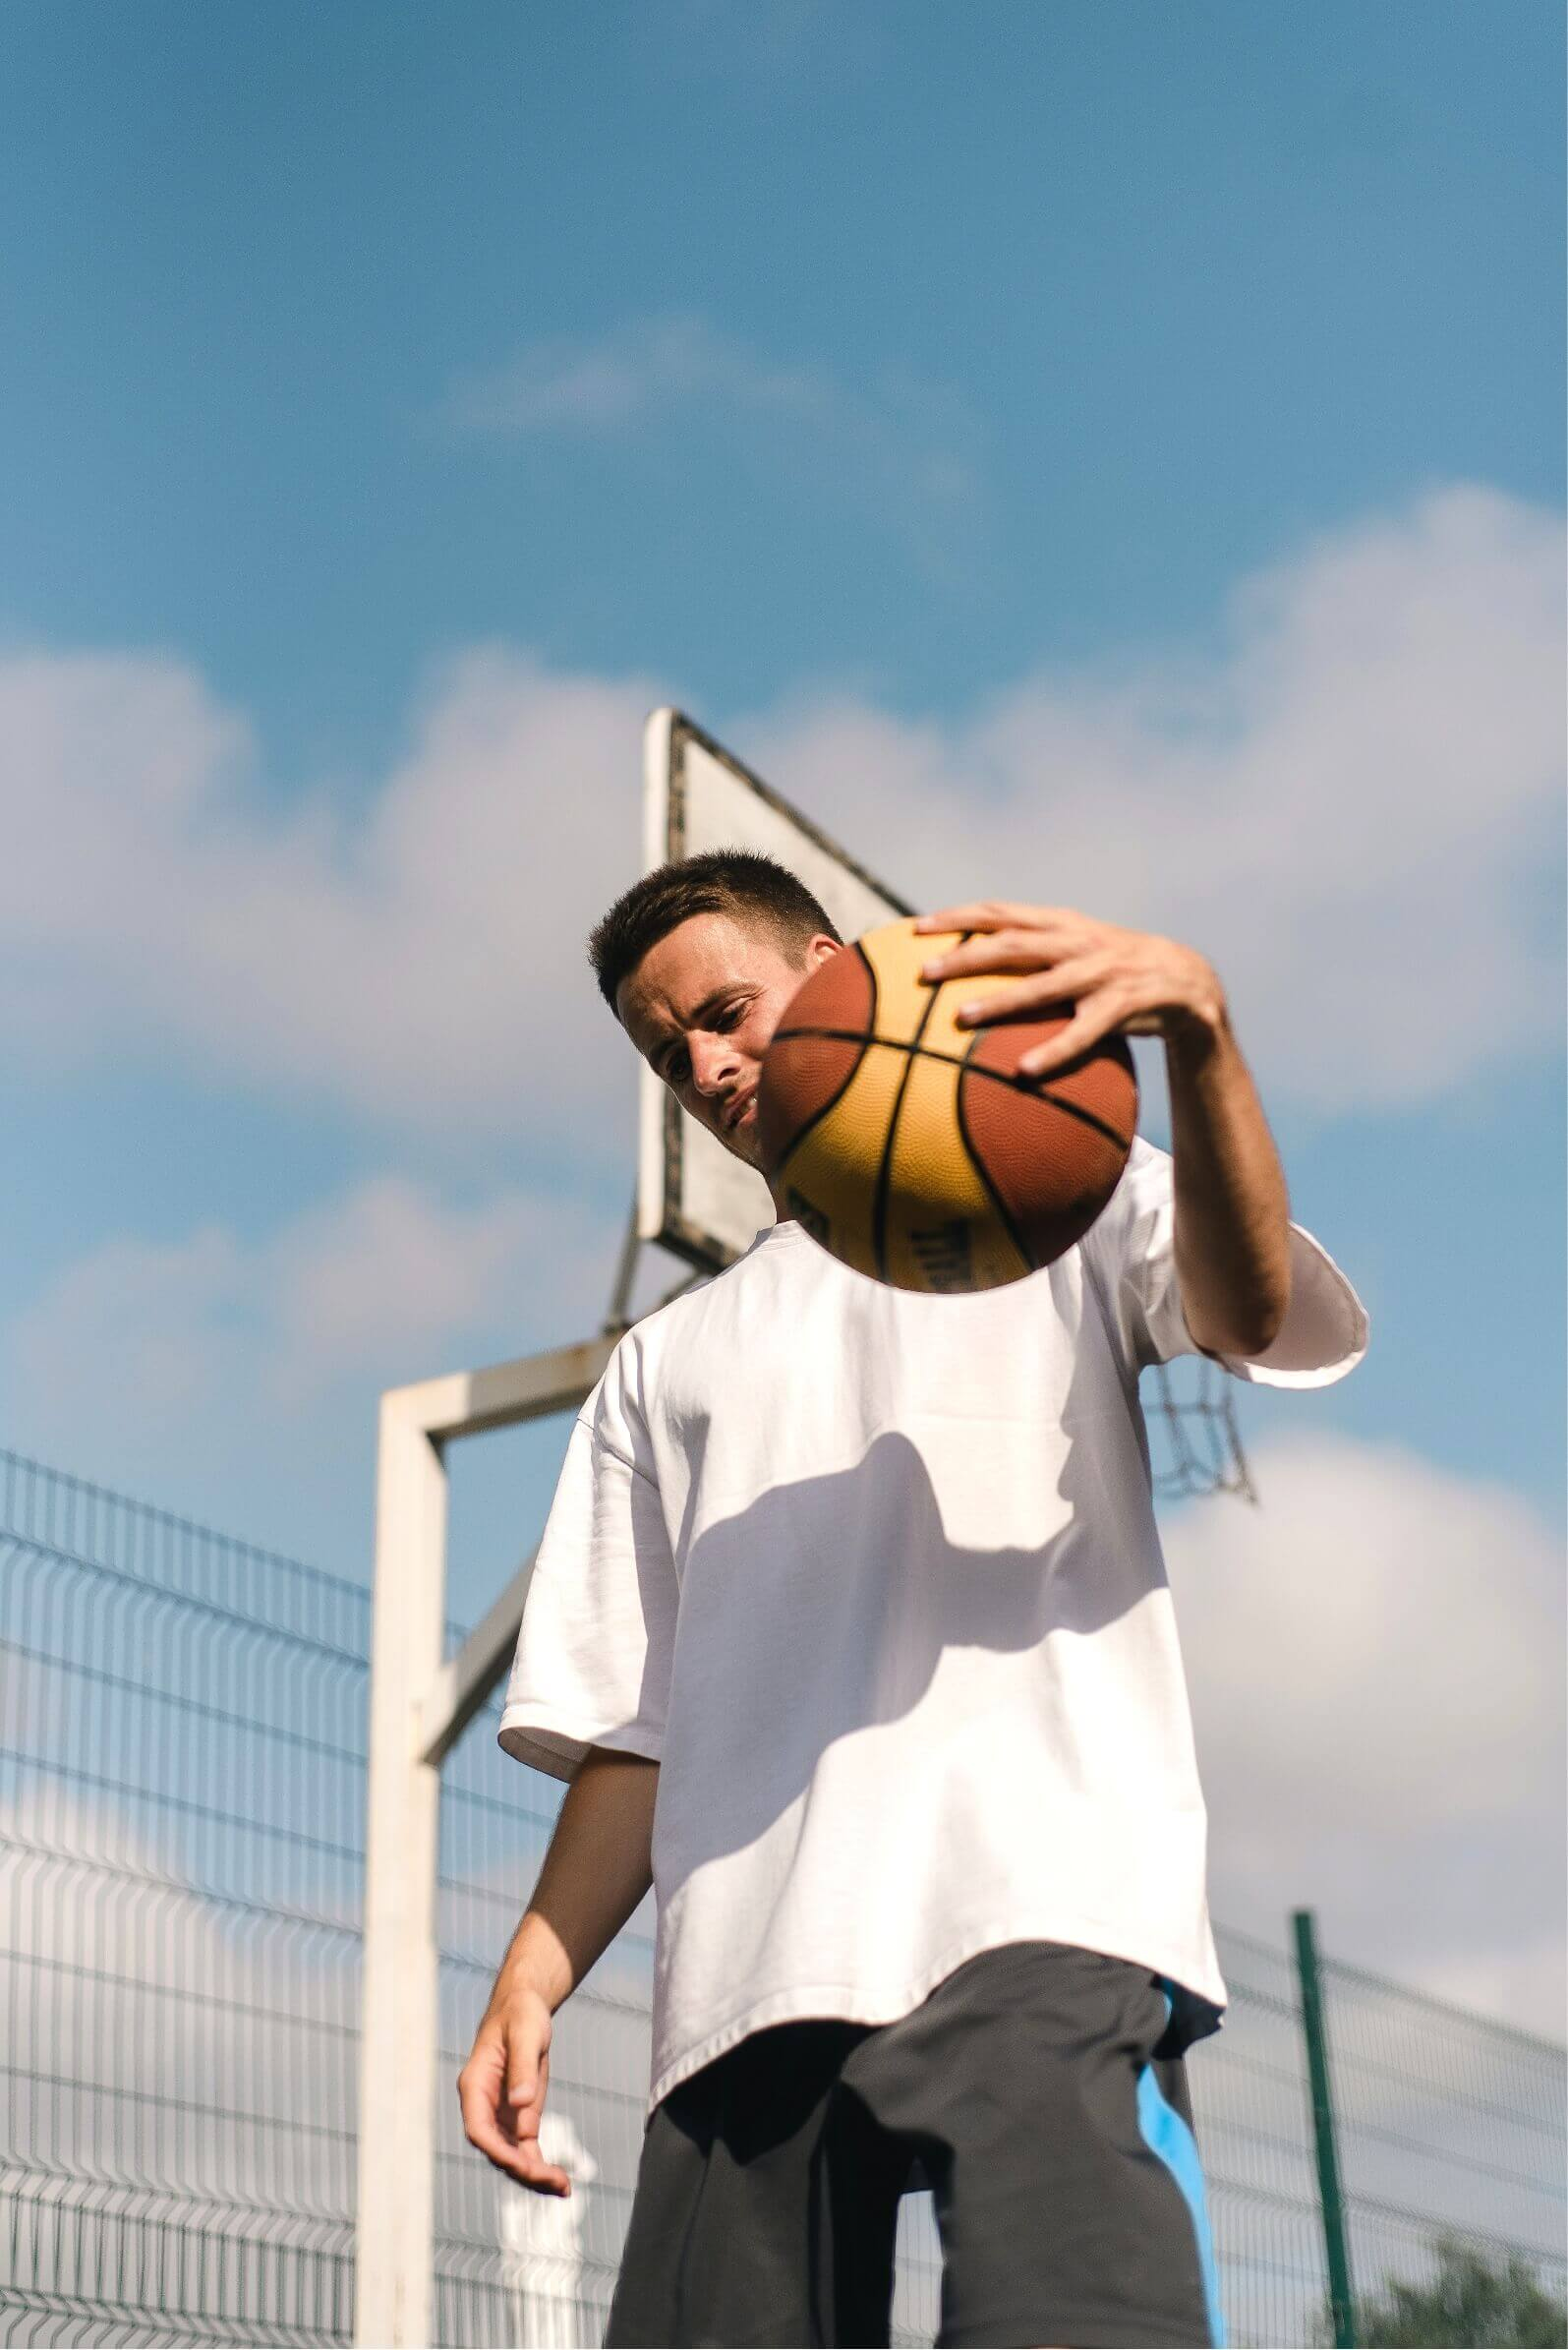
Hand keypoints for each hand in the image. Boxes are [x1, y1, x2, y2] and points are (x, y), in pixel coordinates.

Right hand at [457, 1979, 571, 2195]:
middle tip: (555, 2182)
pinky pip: (526, 2150)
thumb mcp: (525, 2033)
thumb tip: (521, 2103)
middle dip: (523, 2170)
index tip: (524, 2165)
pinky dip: (540, 2167)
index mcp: (474, 2086)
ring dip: (534, 2176)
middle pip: (497, 2150)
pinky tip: (561, 2183)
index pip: (478, 2130)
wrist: (524, 2007)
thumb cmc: (520, 2014)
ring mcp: (500, 2116)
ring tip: (564, 2189)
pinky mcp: (518, 2118)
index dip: (498, 2151)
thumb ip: (522, 2066)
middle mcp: (483, 2107)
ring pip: (512, 2157)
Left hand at [914, 901, 1225, 1079]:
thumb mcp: (1077, 951)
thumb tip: (972, 973)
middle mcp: (1078, 942)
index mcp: (1062, 925)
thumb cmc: (1115, 972)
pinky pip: (1084, 1032)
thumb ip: (1034, 955)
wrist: (1189, 982)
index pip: (1000, 912)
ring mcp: (1101, 973)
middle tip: (923, 974)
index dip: (957, 917)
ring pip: (1043, 985)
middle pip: (1011, 942)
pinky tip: (1026, 1071)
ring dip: (1000, 1000)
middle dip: (964, 955)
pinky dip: (1055, 1051)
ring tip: (960, 1017)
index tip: (914, 928)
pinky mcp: (1124, 1005)